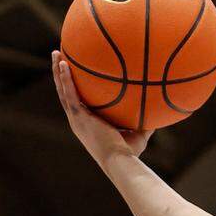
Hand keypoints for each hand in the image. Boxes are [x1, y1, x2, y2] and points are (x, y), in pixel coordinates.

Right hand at [51, 50, 152, 164]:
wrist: (120, 161)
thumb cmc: (130, 153)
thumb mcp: (138, 133)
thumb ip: (144, 121)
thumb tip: (159, 110)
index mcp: (87, 123)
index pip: (78, 101)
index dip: (73, 88)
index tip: (74, 74)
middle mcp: (78, 120)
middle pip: (65, 92)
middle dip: (61, 74)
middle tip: (59, 57)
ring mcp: (76, 118)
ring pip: (62, 90)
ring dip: (58, 71)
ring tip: (56, 53)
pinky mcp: (78, 117)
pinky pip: (70, 94)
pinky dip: (66, 79)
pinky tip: (64, 64)